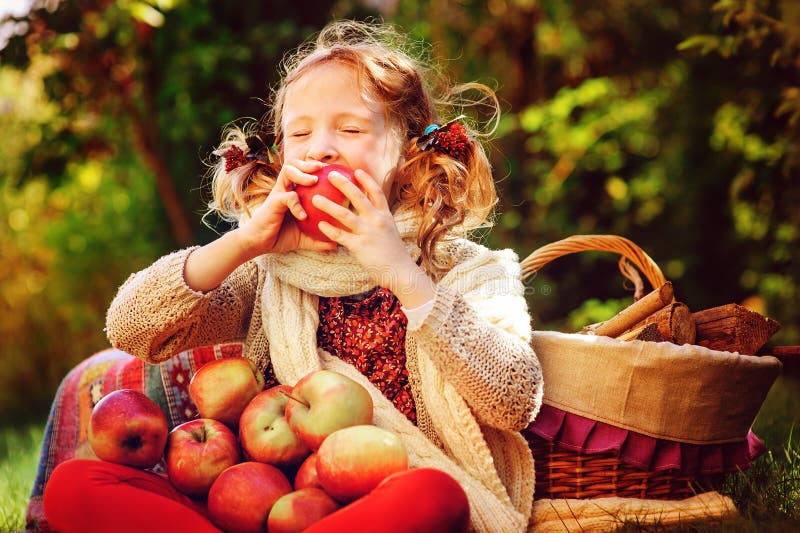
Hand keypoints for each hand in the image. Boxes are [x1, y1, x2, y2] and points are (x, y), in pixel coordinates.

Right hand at [236, 160, 338, 257]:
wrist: (259, 244)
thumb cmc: (281, 237)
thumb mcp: (304, 238)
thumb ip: (318, 239)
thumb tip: (336, 245)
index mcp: (292, 193)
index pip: (302, 172)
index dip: (315, 169)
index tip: (331, 172)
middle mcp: (284, 189)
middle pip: (294, 165)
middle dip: (308, 163)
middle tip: (322, 168)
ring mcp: (278, 194)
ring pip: (288, 172)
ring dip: (302, 174)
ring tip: (314, 180)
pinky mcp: (273, 202)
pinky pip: (288, 197)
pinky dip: (297, 204)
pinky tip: (304, 216)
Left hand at [313, 169, 430, 300]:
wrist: (400, 271)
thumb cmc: (393, 253)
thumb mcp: (390, 232)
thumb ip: (380, 221)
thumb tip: (369, 212)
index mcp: (385, 216)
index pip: (376, 192)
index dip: (366, 180)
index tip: (356, 170)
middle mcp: (377, 221)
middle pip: (359, 197)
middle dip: (344, 184)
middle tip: (331, 174)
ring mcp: (368, 233)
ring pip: (345, 215)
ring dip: (329, 205)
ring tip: (315, 199)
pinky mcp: (360, 247)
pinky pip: (341, 236)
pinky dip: (329, 230)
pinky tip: (319, 225)